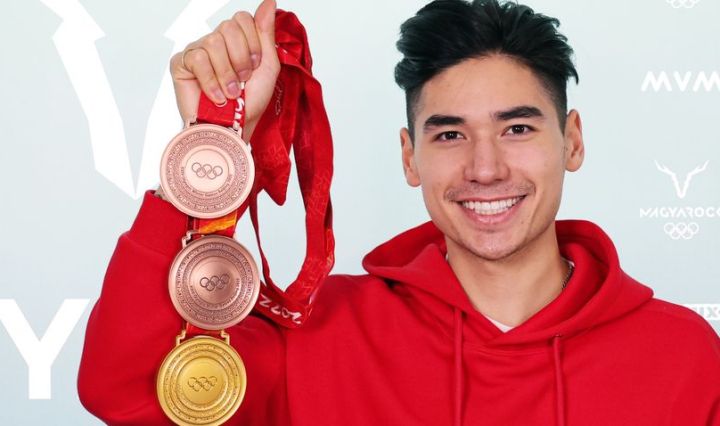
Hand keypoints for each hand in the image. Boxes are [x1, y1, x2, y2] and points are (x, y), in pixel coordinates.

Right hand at [169, 0, 278, 140]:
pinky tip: (216, 96)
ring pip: (213, 42)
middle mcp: (215, 41)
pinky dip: (211, 81)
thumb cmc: (250, 103)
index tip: (254, 67)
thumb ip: (266, 33)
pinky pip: (198, 58)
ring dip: (227, 73)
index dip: (253, 44)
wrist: (234, 129)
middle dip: (242, 59)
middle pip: (229, 27)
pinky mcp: (181, 64)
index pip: (243, 18)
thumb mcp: (267, 66)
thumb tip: (269, 1)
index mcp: (236, 40)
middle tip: (242, 81)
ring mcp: (197, 51)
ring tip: (231, 92)